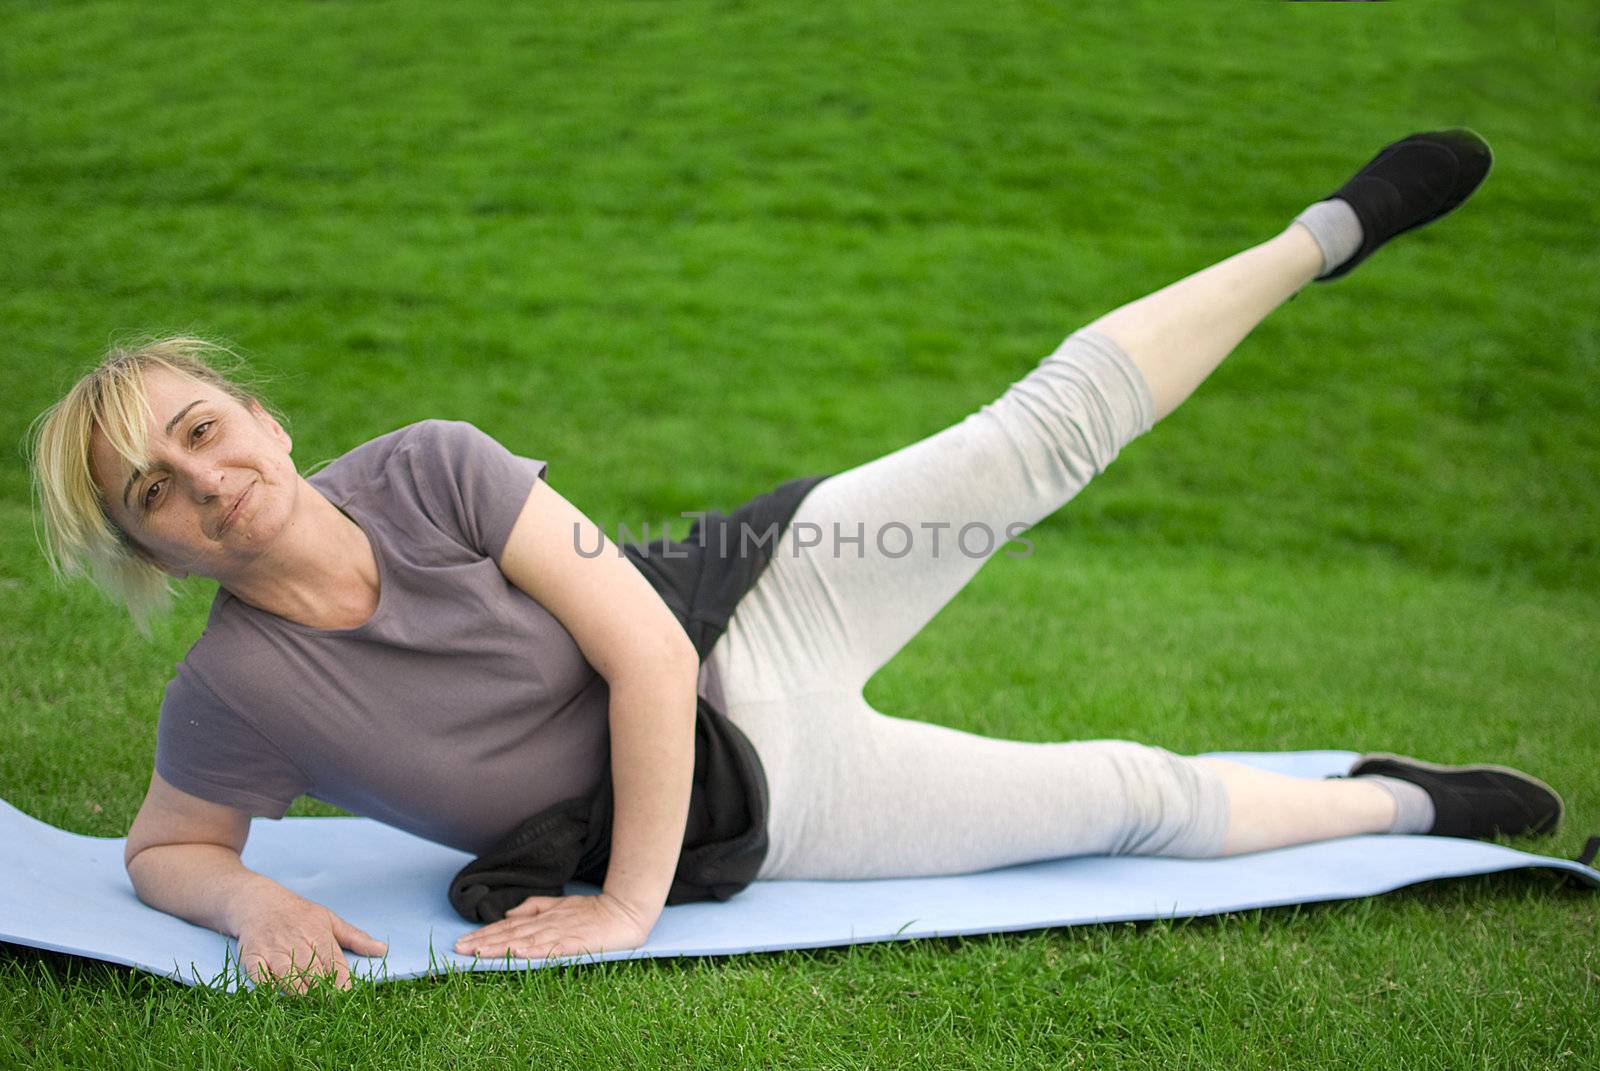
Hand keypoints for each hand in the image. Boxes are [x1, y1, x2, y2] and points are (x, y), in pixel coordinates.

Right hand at [235, 888, 387, 993]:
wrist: (258, 902)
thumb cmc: (299, 914)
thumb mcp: (330, 919)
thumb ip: (356, 938)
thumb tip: (383, 950)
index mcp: (319, 933)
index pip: (333, 961)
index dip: (341, 980)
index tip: (347, 996)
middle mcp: (297, 941)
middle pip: (311, 970)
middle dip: (321, 990)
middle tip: (330, 1007)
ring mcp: (273, 948)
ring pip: (286, 974)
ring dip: (297, 990)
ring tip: (308, 1005)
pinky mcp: (252, 955)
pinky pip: (258, 974)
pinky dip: (267, 985)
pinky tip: (276, 995)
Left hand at [454, 891, 652, 960]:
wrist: (625, 910)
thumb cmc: (593, 910)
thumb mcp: (560, 904)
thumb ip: (534, 906)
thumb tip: (508, 913)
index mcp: (543, 916)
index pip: (507, 926)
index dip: (484, 934)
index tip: (462, 943)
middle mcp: (547, 923)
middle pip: (509, 933)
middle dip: (482, 942)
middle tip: (457, 950)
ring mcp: (561, 932)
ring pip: (523, 940)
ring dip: (499, 948)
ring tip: (476, 954)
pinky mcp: (576, 942)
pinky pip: (551, 947)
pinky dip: (533, 951)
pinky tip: (516, 954)